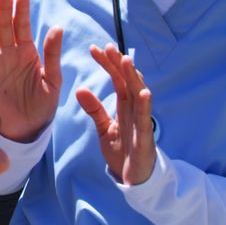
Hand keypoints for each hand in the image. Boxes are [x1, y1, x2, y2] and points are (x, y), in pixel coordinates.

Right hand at [0, 0, 62, 141]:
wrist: (27, 131)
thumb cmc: (42, 106)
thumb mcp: (53, 80)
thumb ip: (52, 55)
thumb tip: (57, 27)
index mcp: (27, 53)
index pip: (23, 27)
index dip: (22, 11)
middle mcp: (9, 55)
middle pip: (4, 27)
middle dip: (4, 8)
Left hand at [75, 44, 155, 184]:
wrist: (134, 178)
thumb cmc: (122, 150)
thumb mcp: (104, 128)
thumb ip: (94, 109)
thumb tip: (80, 89)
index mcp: (125, 105)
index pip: (117, 79)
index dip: (107, 64)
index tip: (94, 49)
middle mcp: (136, 109)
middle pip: (127, 81)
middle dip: (119, 64)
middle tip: (108, 47)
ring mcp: (142, 120)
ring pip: (139, 94)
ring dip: (133, 77)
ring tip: (126, 60)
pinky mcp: (145, 136)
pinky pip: (145, 119)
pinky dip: (145, 105)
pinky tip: (143, 92)